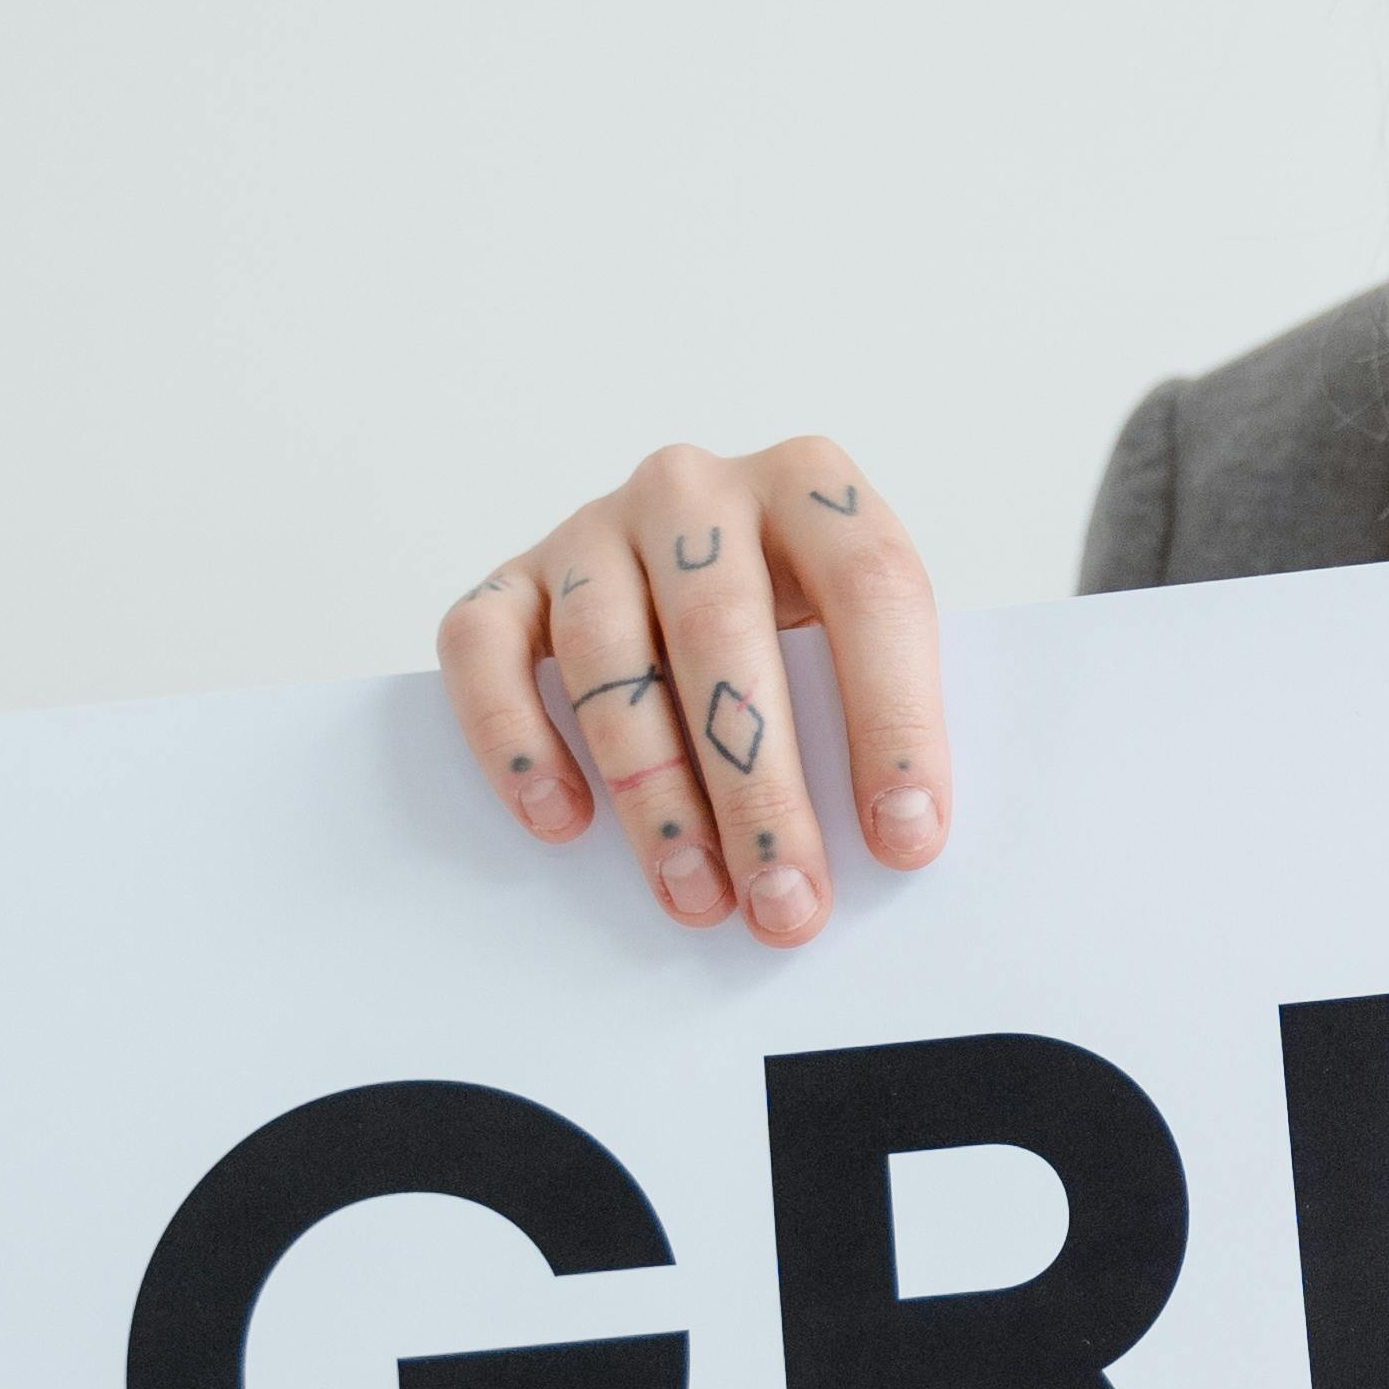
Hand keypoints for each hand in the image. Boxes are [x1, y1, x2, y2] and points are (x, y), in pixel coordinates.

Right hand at [436, 437, 947, 942]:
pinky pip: (485, 652)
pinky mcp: (509, 580)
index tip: (904, 838)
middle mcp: (694, 492)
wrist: (681, 572)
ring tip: (694, 891)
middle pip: (725, 631)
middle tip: (784, 902)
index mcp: (811, 486)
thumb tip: (889, 840)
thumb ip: (867, 712)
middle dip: (759, 787)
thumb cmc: (792, 630)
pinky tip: (562, 819)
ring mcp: (592, 530)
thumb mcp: (854, 641)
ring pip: (605, 655)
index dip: (895, 717)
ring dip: (652, 792)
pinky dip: (516, 741)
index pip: (872, 588)